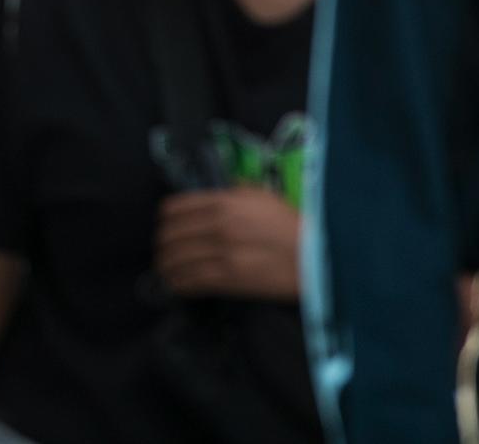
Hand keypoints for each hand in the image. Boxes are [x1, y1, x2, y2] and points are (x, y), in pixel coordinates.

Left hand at [154, 187, 300, 301]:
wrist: (316, 258)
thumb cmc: (292, 225)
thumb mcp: (262, 196)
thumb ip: (234, 193)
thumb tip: (215, 193)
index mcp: (224, 202)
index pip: (175, 208)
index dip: (164, 219)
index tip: (163, 226)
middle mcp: (218, 225)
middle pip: (171, 234)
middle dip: (162, 244)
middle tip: (162, 250)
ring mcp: (223, 253)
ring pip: (177, 259)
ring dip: (165, 266)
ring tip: (164, 269)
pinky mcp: (230, 279)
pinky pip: (192, 281)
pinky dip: (178, 283)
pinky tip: (175, 285)